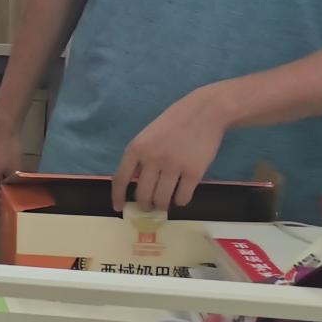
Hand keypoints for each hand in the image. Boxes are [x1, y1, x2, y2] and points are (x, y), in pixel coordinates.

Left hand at [112, 90, 225, 212]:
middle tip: (149, 207)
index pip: (121, 179)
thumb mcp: (148, 136)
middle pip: (143, 194)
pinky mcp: (194, 173)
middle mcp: (152, 159)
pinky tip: (180, 198)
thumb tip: (133, 182)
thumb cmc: (174, 123)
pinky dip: (180, 201)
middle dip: (144, 205)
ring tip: (164, 204)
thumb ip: (140, 157)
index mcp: (136, 148)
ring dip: (162, 206)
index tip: (118, 208)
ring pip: (162, 199)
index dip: (117, 196)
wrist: (204, 113)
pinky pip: (183, 197)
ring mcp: (173, 166)